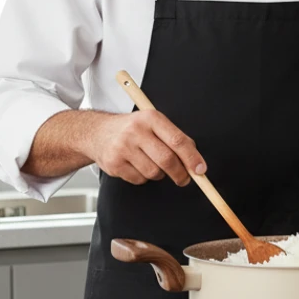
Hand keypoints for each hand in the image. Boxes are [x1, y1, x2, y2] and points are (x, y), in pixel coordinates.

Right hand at [88, 111, 207, 185]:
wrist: (97, 132)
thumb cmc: (131, 129)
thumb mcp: (153, 124)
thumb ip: (174, 138)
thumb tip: (196, 161)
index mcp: (151, 118)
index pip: (177, 141)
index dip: (192, 158)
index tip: (201, 170)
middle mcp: (136, 131)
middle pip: (167, 160)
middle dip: (180, 173)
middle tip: (184, 178)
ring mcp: (123, 148)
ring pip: (154, 173)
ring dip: (158, 174)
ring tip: (151, 163)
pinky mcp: (114, 163)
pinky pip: (139, 180)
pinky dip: (143, 177)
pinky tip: (136, 166)